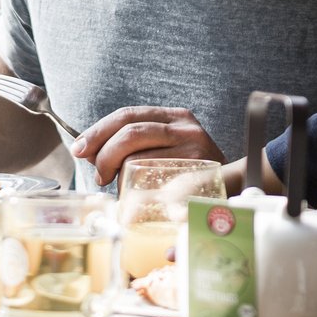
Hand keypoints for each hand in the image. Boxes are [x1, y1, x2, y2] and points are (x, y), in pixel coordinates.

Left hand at [71, 107, 224, 186]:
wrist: (236, 187)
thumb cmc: (189, 171)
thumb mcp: (165, 148)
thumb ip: (132, 145)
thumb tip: (89, 152)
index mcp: (174, 116)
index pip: (128, 115)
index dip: (99, 131)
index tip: (79, 148)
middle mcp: (186, 128)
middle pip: (132, 133)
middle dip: (104, 153)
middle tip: (98, 175)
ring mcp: (195, 150)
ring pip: (140, 159)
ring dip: (120, 175)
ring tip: (117, 187)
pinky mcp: (200, 176)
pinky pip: (157, 184)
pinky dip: (140, 193)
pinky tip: (134, 200)